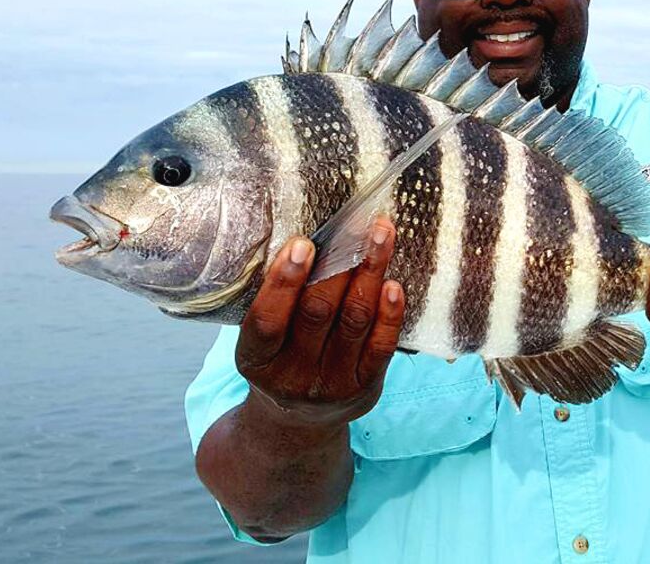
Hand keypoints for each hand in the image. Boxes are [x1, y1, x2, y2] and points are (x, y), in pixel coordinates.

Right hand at [235, 216, 404, 428]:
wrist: (296, 424)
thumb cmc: (279, 362)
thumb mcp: (263, 340)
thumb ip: (279, 301)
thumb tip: (309, 240)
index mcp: (256, 359)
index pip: (267, 320)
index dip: (285, 281)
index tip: (304, 243)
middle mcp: (292, 376)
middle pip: (318, 313)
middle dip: (339, 264)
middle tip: (355, 225)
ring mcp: (331, 384)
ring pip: (354, 321)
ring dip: (370, 273)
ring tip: (381, 235)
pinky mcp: (365, 387)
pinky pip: (381, 346)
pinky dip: (390, 313)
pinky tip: (393, 284)